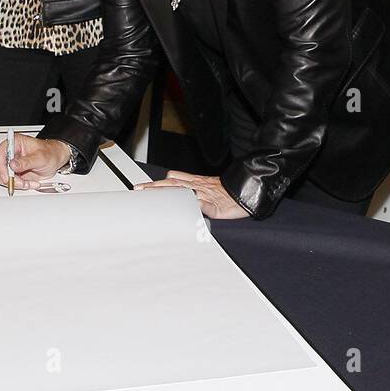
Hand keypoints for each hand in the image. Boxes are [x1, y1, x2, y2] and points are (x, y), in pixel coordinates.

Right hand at [0, 135, 70, 188]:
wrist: (56, 158)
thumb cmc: (50, 152)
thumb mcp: (40, 157)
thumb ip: (26, 161)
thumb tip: (13, 165)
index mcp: (14, 143)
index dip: (0, 166)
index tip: (7, 176)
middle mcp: (10, 153)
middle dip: (8, 178)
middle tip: (20, 182)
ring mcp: (11, 164)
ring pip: (2, 177)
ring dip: (14, 183)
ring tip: (27, 183)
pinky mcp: (14, 173)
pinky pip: (10, 182)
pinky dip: (19, 185)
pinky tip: (29, 183)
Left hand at [135, 170, 249, 219]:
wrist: (251, 190)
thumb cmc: (232, 194)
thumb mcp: (213, 191)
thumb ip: (198, 195)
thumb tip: (184, 195)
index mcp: (197, 184)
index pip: (173, 181)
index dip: (158, 184)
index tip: (143, 186)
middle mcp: (198, 187)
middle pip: (171, 185)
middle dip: (154, 187)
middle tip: (138, 189)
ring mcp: (204, 195)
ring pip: (179, 191)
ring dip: (164, 192)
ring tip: (149, 194)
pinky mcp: (213, 206)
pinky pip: (198, 205)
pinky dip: (187, 206)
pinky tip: (177, 209)